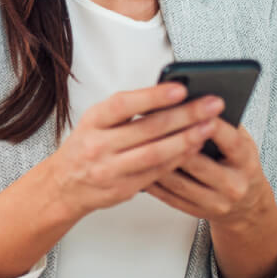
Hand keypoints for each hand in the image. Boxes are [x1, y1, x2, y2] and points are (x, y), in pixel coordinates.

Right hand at [41, 82, 225, 223]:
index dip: (153, 96)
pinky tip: (195, 148)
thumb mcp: (95, 122)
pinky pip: (157, 173)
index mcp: (93, 121)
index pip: (124, 104)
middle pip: (148, 129)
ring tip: (209, 127)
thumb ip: (126, 111)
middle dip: (185, 115)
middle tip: (212, 105)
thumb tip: (169, 96)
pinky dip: (179, 159)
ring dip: (187, 139)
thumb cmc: (86, 147)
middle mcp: (99, 145)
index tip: (181, 88)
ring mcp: (110, 170)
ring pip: (156, 154)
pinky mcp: (122, 189)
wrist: (64, 186)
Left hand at [145, 112, 273, 227]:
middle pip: (198, 164)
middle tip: (151, 124)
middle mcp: (233, 185)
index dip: (213, 127)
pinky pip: (168, 196)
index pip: (230, 142)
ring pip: (179, 182)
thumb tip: (193, 103)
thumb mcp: (240, 142)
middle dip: (174, 142)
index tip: (196, 110)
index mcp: (245, 162)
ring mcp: (214, 202)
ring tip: (139, 145)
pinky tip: (139, 167)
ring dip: (156, 163)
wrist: (246, 204)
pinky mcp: (196, 211)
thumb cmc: (238, 164)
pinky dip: (152, 181)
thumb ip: (223, 126)